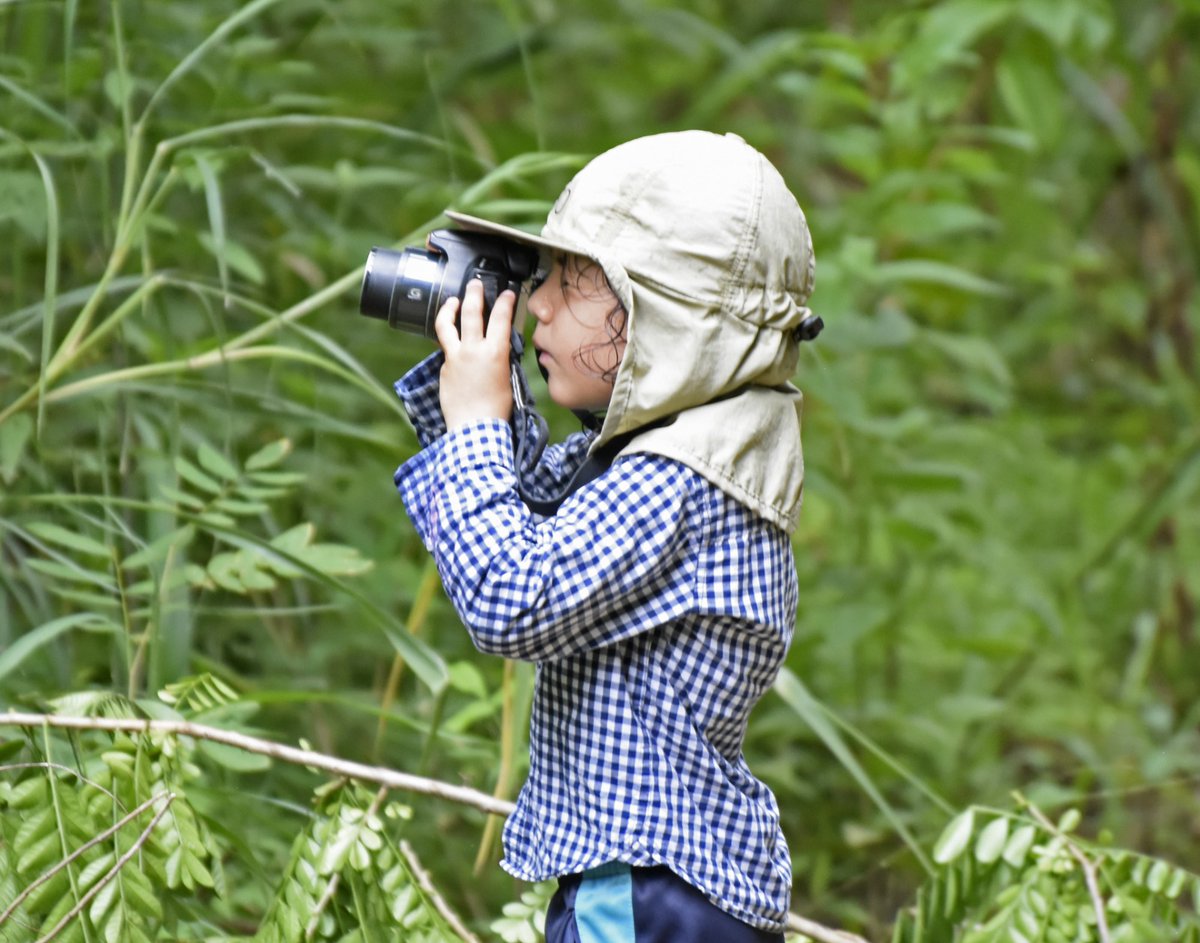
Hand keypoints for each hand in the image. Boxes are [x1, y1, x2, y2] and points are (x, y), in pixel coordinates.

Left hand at [434, 278, 515, 430]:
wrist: (475, 428)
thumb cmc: (495, 410)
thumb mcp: (507, 378)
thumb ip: (500, 359)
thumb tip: (497, 348)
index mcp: (495, 353)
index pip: (501, 318)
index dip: (505, 301)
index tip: (507, 293)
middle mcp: (472, 350)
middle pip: (470, 312)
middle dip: (474, 293)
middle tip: (475, 284)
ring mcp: (454, 358)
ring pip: (446, 324)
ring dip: (449, 308)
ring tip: (452, 300)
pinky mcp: (443, 368)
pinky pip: (446, 349)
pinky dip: (452, 343)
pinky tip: (456, 345)